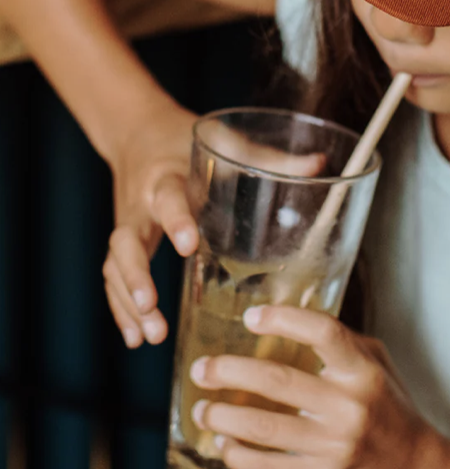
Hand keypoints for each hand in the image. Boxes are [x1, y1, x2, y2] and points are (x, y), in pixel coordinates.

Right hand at [103, 112, 328, 349]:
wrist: (136, 131)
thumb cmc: (184, 138)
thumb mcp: (225, 140)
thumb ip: (269, 157)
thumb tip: (319, 166)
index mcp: (167, 176)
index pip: (167, 198)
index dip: (176, 221)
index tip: (189, 247)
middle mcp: (141, 203)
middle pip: (126, 242)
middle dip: (137, 276)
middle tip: (154, 306)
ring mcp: (128, 223)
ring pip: (114, 265)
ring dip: (127, 301)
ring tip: (149, 336)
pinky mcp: (123, 240)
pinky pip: (112, 277)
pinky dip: (120, 308)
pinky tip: (136, 337)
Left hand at [189, 305, 440, 468]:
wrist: (415, 466)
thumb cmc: (389, 405)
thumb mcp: (376, 363)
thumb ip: (340, 343)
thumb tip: (290, 321)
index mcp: (363, 371)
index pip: (323, 333)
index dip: (284, 319)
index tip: (251, 316)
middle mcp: (349, 408)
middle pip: (279, 383)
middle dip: (230, 373)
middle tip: (203, 368)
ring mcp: (335, 448)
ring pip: (264, 430)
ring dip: (224, 419)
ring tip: (202, 409)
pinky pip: (268, 468)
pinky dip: (239, 457)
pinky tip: (224, 446)